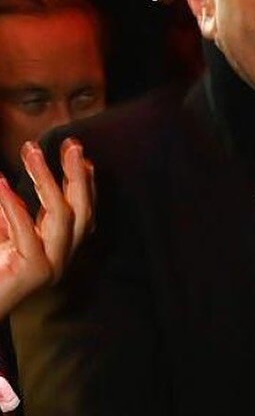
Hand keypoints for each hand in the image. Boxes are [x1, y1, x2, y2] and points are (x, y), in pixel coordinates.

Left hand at [0, 138, 94, 317]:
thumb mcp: (5, 231)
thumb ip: (14, 211)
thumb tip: (10, 183)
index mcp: (60, 248)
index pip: (83, 212)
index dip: (85, 183)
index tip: (80, 154)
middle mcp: (63, 256)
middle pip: (81, 211)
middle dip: (77, 175)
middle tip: (71, 144)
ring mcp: (52, 266)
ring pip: (61, 216)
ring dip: (46, 179)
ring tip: (31, 151)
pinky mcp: (34, 271)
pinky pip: (27, 231)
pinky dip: (14, 205)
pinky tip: (1, 184)